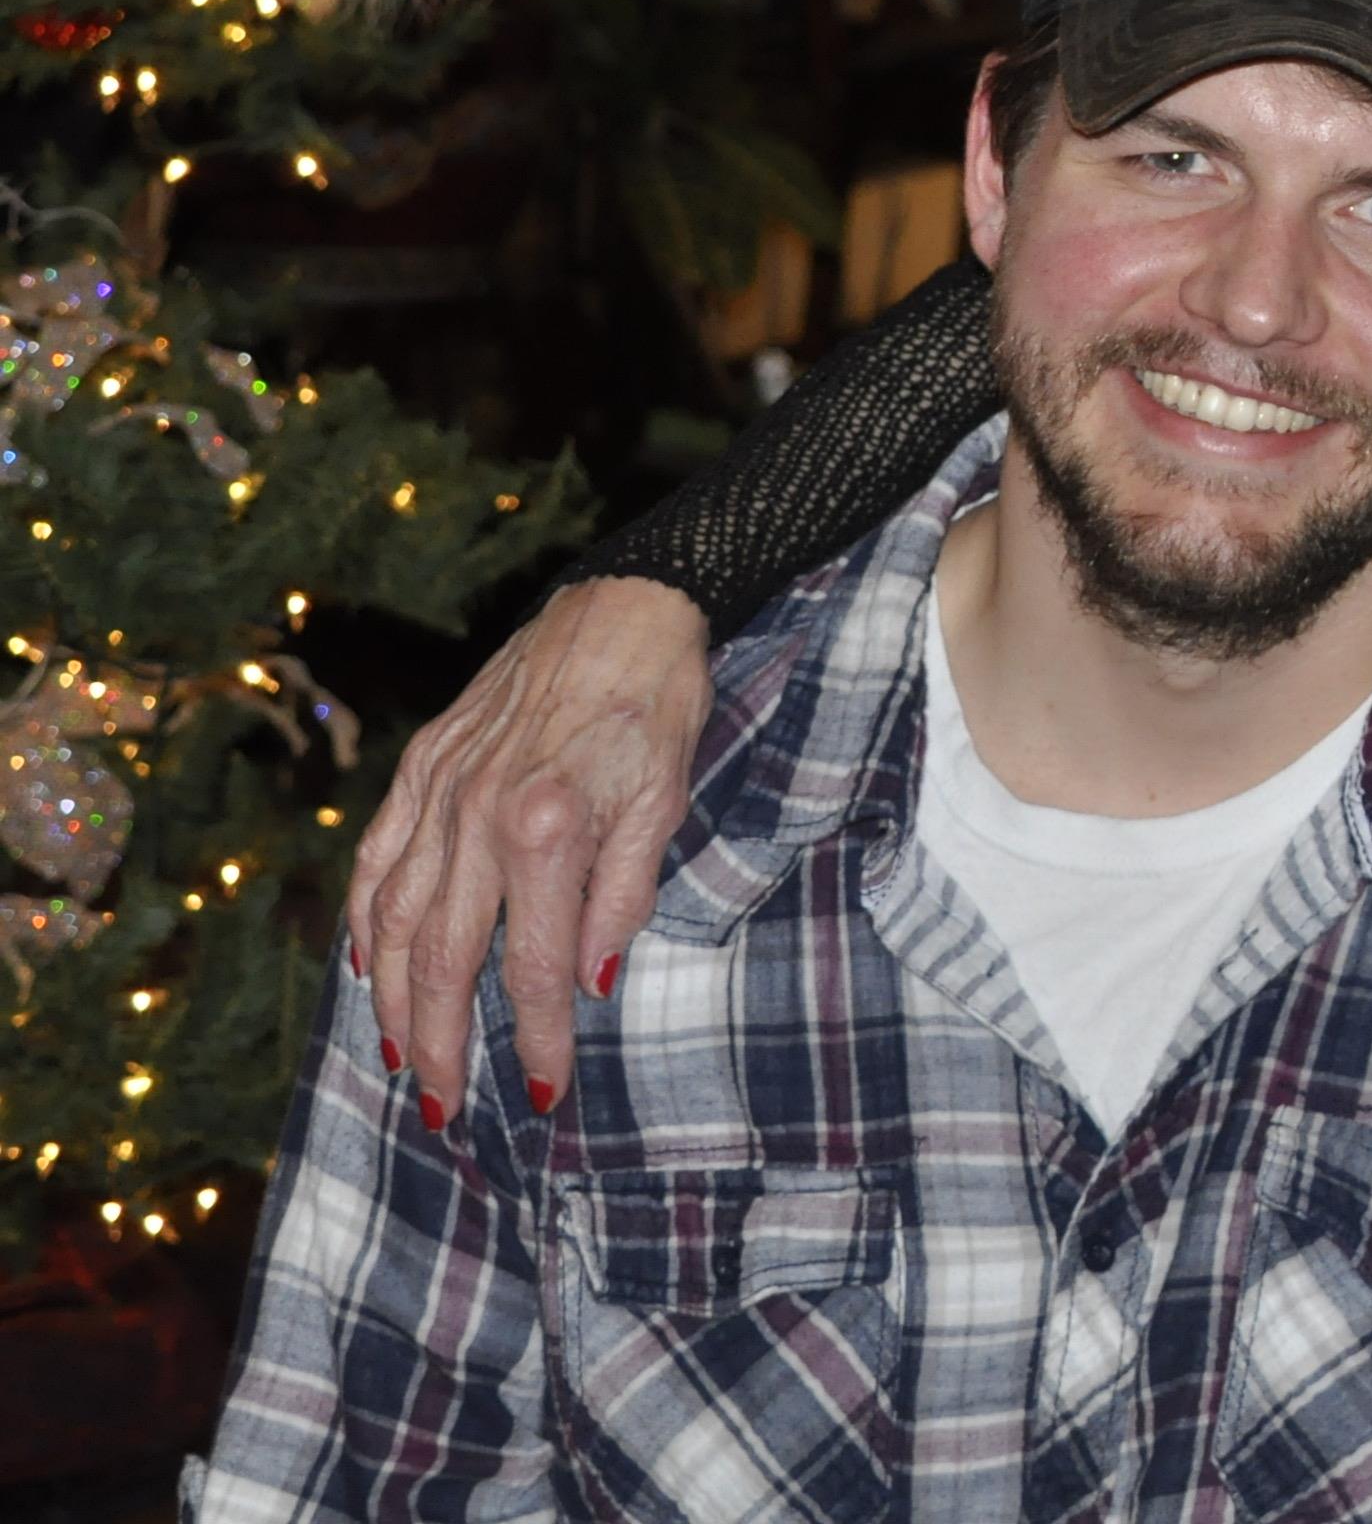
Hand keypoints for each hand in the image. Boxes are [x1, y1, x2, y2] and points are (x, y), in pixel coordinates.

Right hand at [348, 576, 712, 1115]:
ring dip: (390, 1001)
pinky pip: (374, 860)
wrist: (623, 609)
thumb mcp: (665, 800)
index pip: (534, 965)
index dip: (535, 1036)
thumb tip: (588, 981)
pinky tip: (362, 967)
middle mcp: (476, 815)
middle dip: (440, 1045)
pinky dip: (360, 921)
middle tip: (444, 1109)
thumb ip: (622, 894)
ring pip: (390, 920)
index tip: (540, 1091)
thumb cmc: (657, 705)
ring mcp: (436, 791)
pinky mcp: (418, 767)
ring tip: (399, 1060)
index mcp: (545, 827)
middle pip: (442, 959)